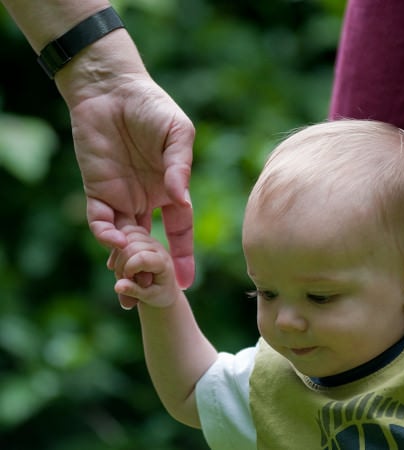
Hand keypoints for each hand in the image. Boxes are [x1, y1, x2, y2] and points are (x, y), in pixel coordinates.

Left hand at [55, 33, 195, 288]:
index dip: (183, 256)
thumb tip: (181, 198)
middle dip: (151, 268)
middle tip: (152, 290)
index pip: (179, 230)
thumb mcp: (178, 133)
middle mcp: (147, 199)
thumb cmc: (152, 107)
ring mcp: (121, 197)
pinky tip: (113, 240)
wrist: (112, 89)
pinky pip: (100, 219)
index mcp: (171, 190)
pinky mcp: (96, 189)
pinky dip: (105, 233)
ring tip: (129, 278)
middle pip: (150, 242)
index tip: (185, 282)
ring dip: (125, 258)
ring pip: (124, 238)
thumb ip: (180, 166)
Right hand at [110, 225, 178, 308]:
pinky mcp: (142, 236)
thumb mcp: (148, 298)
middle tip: (124, 278)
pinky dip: (117, 244)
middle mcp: (158, 247)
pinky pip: (125, 231)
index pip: (142, 258)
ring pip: (127, 235)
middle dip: (121, 263)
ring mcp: (150, 240)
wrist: (164, 289)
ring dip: (117, 253)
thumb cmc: (158, 295)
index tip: (129, 280)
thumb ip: (133, 291)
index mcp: (163, 262)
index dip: (129, 270)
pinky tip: (116, 260)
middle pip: (131, 246)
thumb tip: (117, 286)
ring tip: (121, 269)